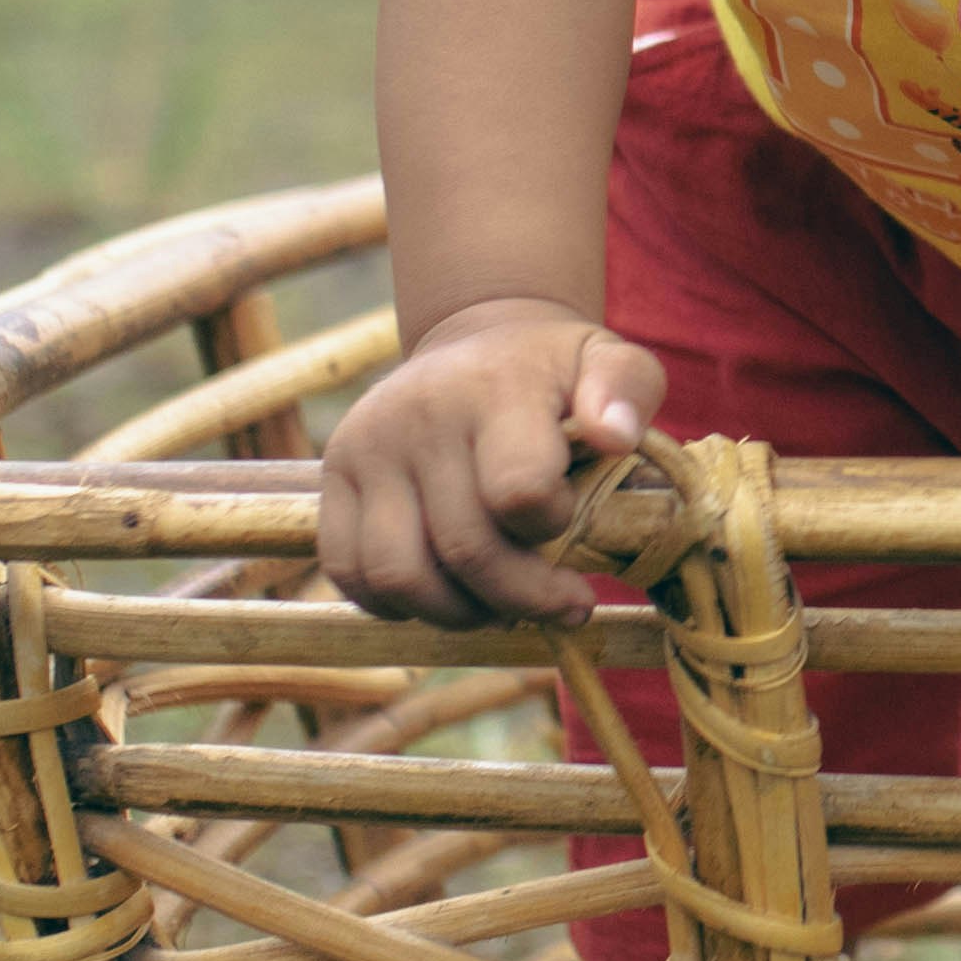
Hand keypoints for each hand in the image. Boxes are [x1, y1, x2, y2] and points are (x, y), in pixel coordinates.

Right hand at [318, 295, 669, 624]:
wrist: (474, 346)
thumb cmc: (553, 373)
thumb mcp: (607, 360)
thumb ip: (627, 390)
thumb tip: (616, 437)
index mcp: (495, 387)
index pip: (517, 492)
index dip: (551, 527)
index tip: (571, 520)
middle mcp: (418, 416)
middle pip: (464, 550)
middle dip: (523, 597)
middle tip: (561, 603)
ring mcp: (366, 448)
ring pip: (398, 576)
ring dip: (459, 614)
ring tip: (499, 607)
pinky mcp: (332, 479)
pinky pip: (351, 574)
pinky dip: (400, 607)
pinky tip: (448, 594)